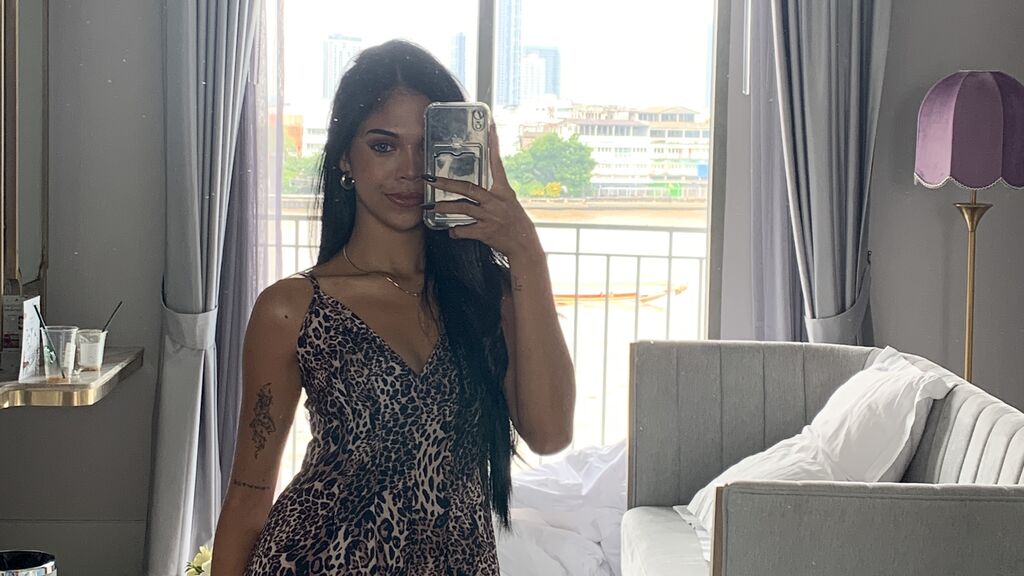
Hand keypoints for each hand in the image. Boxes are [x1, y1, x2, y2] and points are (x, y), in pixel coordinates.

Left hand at [426, 126, 541, 260]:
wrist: (524, 245)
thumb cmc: (515, 222)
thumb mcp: (509, 202)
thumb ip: (493, 192)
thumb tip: (477, 187)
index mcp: (503, 191)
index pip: (497, 163)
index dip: (493, 144)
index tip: (490, 126)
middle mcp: (495, 201)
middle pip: (468, 188)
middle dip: (447, 183)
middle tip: (430, 178)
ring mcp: (489, 216)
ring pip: (462, 209)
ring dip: (444, 208)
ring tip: (431, 207)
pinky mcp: (484, 232)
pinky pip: (464, 230)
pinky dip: (455, 231)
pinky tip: (452, 231)